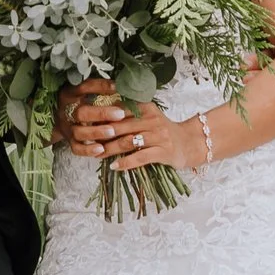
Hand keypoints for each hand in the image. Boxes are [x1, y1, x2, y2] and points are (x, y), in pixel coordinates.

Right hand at [52, 78, 117, 152]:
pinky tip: (102, 149)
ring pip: (79, 132)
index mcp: (70, 93)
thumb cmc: (78, 101)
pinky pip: (77, 148)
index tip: (118, 87)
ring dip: (96, 132)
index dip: (101, 86)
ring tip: (112, 132)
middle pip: (81, 112)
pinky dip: (88, 150)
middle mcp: (66, 110)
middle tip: (120, 114)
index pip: (84, 87)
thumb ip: (99, 88)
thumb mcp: (82, 90)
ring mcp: (67, 128)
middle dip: (102, 114)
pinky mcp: (69, 141)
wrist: (57, 118)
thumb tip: (123, 84)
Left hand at [60, 86, 209, 174]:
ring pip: (128, 142)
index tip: (86, 122)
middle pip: (121, 126)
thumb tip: (100, 114)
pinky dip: (126, 162)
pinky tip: (114, 167)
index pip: (119, 110)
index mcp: (146, 107)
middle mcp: (151, 119)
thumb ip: (129, 113)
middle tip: (86, 140)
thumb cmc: (162, 131)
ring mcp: (158, 136)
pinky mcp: (162, 151)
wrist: (189, 143)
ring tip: (96, 154)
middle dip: (102, 134)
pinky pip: (140, 157)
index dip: (101, 116)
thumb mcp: (148, 116)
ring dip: (110, 149)